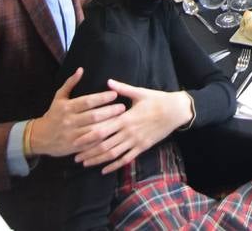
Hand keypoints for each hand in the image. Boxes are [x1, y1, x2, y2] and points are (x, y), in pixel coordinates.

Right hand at [28, 69, 125, 158]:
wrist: (39, 137)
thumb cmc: (53, 115)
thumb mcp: (58, 98)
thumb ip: (70, 83)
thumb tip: (81, 69)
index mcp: (66, 107)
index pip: (87, 101)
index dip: (101, 98)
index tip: (115, 94)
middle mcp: (69, 121)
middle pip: (93, 116)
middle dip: (109, 111)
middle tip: (122, 107)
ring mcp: (72, 135)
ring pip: (94, 130)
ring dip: (108, 125)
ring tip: (122, 120)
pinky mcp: (75, 146)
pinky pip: (91, 143)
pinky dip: (102, 138)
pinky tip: (113, 134)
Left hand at [75, 81, 191, 172]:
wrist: (176, 111)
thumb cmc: (157, 100)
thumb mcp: (139, 93)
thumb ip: (122, 89)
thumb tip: (108, 81)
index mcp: (126, 118)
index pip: (103, 129)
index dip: (88, 136)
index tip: (75, 140)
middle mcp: (129, 132)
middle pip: (104, 145)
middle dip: (89, 152)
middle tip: (75, 156)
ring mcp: (136, 141)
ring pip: (113, 154)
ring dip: (98, 160)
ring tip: (85, 163)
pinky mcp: (142, 147)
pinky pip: (126, 159)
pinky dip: (114, 166)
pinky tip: (104, 170)